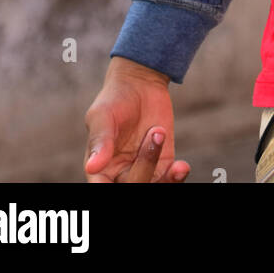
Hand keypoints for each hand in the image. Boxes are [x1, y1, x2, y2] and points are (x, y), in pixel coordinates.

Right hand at [84, 57, 189, 182]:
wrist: (140, 83)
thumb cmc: (114, 98)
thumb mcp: (102, 115)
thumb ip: (100, 141)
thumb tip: (92, 167)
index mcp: (100, 169)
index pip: (102, 190)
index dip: (109, 191)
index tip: (125, 180)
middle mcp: (121, 175)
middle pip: (134, 188)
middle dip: (145, 166)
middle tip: (154, 133)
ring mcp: (143, 171)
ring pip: (153, 187)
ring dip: (162, 173)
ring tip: (160, 134)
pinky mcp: (163, 163)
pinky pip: (170, 180)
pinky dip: (176, 178)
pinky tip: (181, 166)